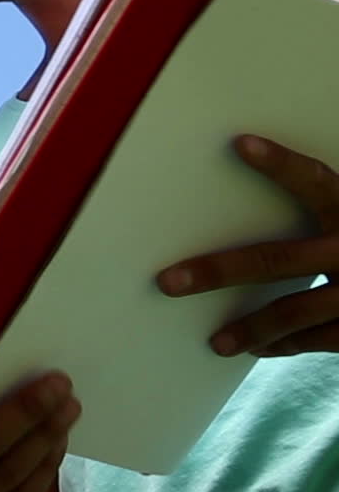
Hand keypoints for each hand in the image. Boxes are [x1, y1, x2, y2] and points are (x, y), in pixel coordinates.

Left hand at [158, 135, 338, 355]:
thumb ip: (326, 206)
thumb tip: (249, 169)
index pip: (317, 181)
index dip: (281, 164)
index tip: (240, 144)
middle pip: (279, 259)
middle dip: (219, 271)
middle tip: (168, 281)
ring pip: (296, 311)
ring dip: (251, 327)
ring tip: (215, 342)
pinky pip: (323, 340)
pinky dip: (287, 344)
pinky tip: (258, 348)